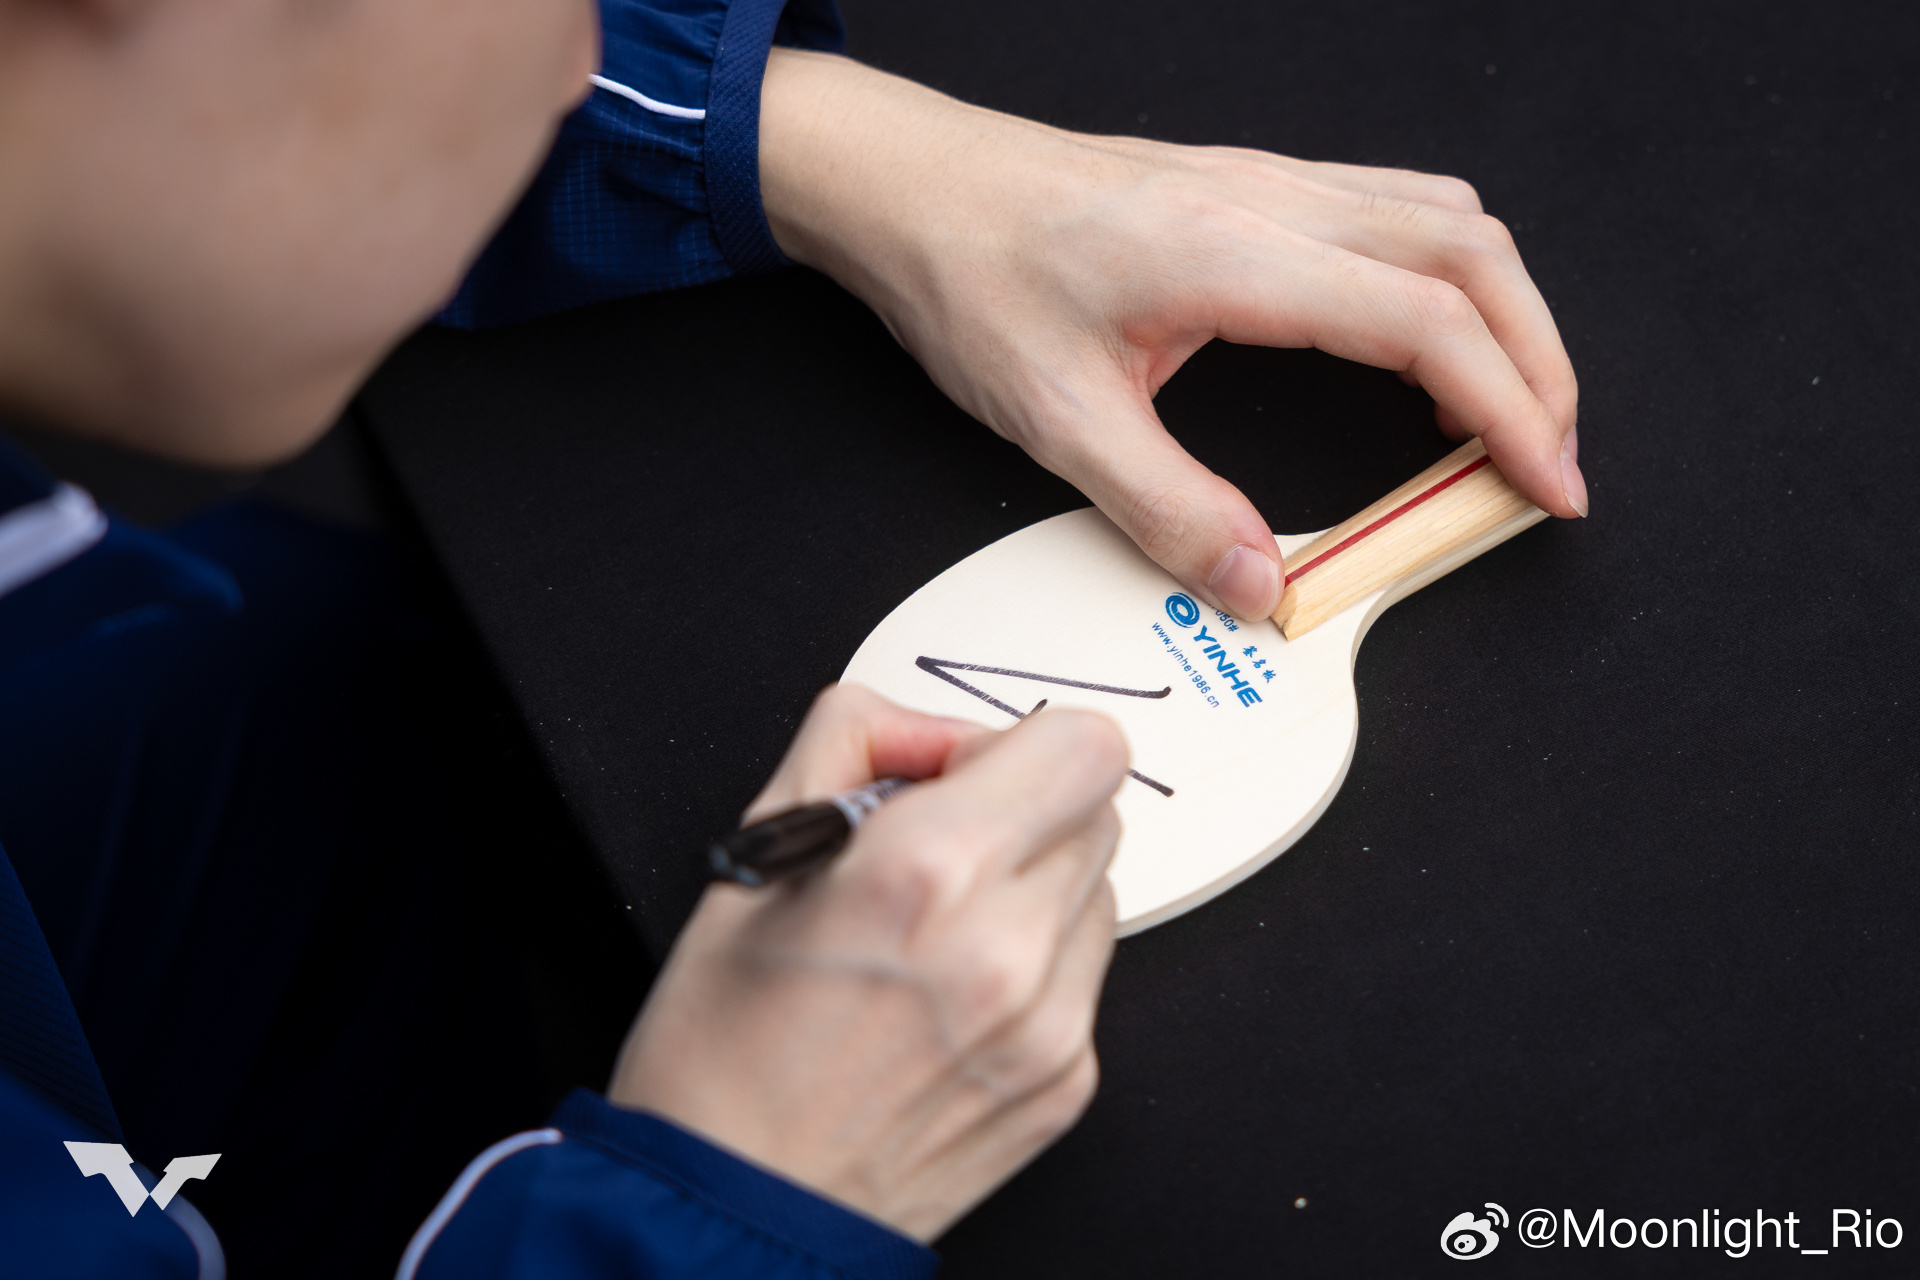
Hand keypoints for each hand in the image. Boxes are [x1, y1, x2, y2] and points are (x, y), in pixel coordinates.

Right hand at [608, 684, 1125, 1240]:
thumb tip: (928, 730)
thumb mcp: (757, 852)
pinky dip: (1037, 965)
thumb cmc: (724, 1050)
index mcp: (925, 871)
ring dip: (1036, 885)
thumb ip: (855, 743)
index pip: (1082, 742)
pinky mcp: (1070, 1080)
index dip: (1018, 744)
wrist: (738, 1208)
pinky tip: (952, 996)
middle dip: (1025, 810)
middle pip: (1097, 809)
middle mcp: (1006, 945)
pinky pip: (1087, 973)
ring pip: (1099, 889)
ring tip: (939, 933)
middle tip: (940, 850)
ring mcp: (1050, 1022)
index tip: (964, 774)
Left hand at [760, 50, 1584, 620]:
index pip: (1428, 323)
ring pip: (1448, 220)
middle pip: (1473, 256)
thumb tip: (1262, 585)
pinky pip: (1397, 208)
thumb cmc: (971, 279)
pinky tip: (1428, 339)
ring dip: (1504, 311)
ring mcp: (1269, 181)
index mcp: (1236, 255)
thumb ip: (1167, 511)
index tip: (1547, 484)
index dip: (1512, 409)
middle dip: (1541, 362)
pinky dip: (1450, 277)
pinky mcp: (1252, 185)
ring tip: (1507, 410)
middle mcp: (1273, 200)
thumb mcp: (1055, 421)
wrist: (913, 187)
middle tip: (1548, 460)